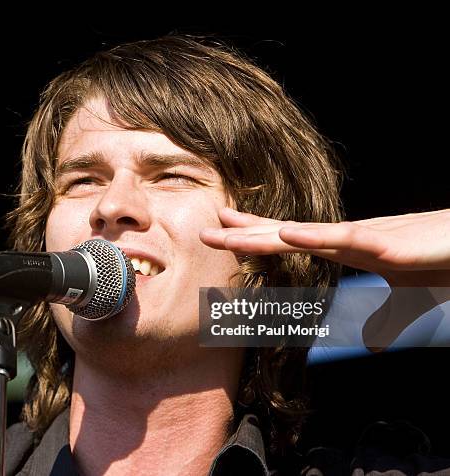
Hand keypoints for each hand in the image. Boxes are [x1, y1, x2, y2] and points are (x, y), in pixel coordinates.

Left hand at [200, 207, 449, 349]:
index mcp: (349, 248)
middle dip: (246, 233)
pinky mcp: (392, 244)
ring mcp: (369, 237)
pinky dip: (317, 236)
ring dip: (265, 234)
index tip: (225, 232)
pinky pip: (348, 239)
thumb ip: (385, 318)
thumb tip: (369, 344)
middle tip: (206, 229)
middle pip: (288, 234)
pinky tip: (286, 234)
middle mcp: (350, 237)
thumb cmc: (443, 261)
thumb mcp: (407, 296)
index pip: (294, 240)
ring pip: (307, 235)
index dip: (259, 236)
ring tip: (227, 231)